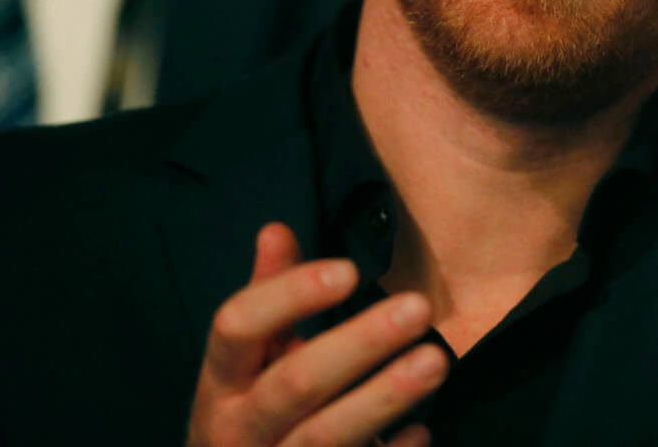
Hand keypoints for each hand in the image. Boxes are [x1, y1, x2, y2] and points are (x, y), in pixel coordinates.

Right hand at [186, 222, 448, 446]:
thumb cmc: (251, 410)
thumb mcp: (248, 360)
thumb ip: (268, 296)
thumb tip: (276, 230)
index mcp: (222, 382)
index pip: (237, 327)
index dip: (290, 295)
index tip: (349, 270)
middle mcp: (237, 428)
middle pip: (294, 383)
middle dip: (358, 344)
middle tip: (419, 307)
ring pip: (325, 436)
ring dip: (384, 397)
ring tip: (436, 359)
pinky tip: (422, 431)